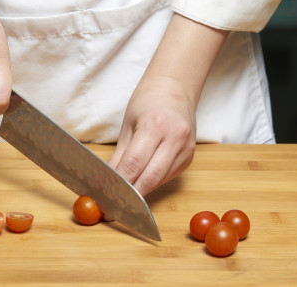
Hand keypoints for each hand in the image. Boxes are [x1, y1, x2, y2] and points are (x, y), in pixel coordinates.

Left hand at [108, 13, 228, 196]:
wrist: (175, 89)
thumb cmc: (148, 102)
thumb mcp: (128, 125)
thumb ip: (120, 156)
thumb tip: (107, 181)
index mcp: (155, 125)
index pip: (134, 164)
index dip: (119, 185)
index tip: (106, 198)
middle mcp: (175, 137)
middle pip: (150, 177)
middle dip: (130, 196)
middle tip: (114, 208)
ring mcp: (186, 148)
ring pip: (160, 180)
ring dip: (141, 191)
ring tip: (124, 199)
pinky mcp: (189, 156)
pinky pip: (167, 175)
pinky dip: (152, 182)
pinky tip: (142, 183)